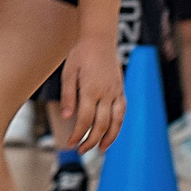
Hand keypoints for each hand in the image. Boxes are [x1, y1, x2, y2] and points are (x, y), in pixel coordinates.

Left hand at [59, 35, 125, 151]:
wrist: (100, 39)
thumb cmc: (81, 54)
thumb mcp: (68, 73)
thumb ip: (68, 96)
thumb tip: (67, 118)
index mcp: (91, 89)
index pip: (85, 120)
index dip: (78, 134)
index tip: (70, 144)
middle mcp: (106, 93)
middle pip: (101, 125)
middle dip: (91, 141)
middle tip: (81, 151)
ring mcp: (116, 92)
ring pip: (116, 121)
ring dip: (109, 138)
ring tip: (100, 149)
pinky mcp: (121, 89)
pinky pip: (122, 111)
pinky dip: (118, 124)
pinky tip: (111, 132)